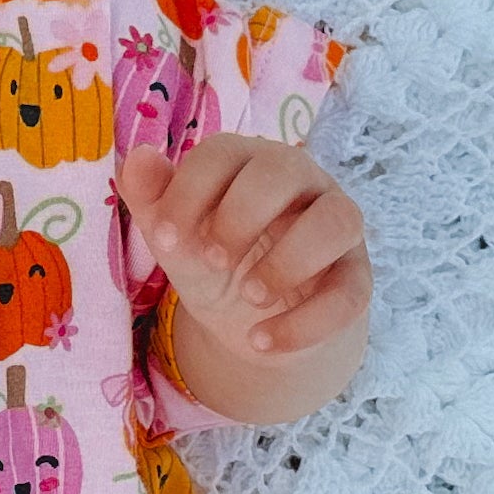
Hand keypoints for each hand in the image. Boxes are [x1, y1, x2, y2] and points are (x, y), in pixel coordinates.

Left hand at [118, 133, 371, 373]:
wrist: (251, 324)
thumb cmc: (215, 263)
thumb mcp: (177, 237)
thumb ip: (152, 199)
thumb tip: (137, 158)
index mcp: (249, 161)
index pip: (223, 152)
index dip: (189, 194)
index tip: (165, 241)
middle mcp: (301, 181)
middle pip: (286, 169)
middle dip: (241, 217)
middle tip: (214, 262)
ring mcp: (335, 226)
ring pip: (338, 220)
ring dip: (288, 262)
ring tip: (251, 298)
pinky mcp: (355, 276)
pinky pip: (350, 292)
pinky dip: (306, 323)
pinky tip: (263, 340)